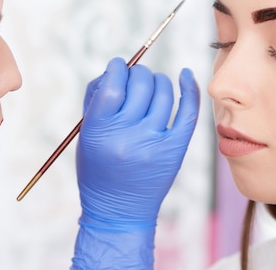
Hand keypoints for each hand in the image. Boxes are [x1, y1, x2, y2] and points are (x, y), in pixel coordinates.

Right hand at [76, 57, 199, 230]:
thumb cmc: (98, 167)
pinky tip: (186, 75)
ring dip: (158, 81)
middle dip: (138, 73)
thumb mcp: (86, 134)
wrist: (118, 210)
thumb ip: (97, 99)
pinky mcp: (175, 149)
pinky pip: (188, 112)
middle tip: (136, 76)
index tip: (118, 66)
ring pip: (163, 93)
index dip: (117, 68)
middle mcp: (127, 136)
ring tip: (153, 84)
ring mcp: (153, 143)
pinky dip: (189, 89)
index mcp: (99, 131)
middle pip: (140, 85)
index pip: (111, 85)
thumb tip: (118, 69)